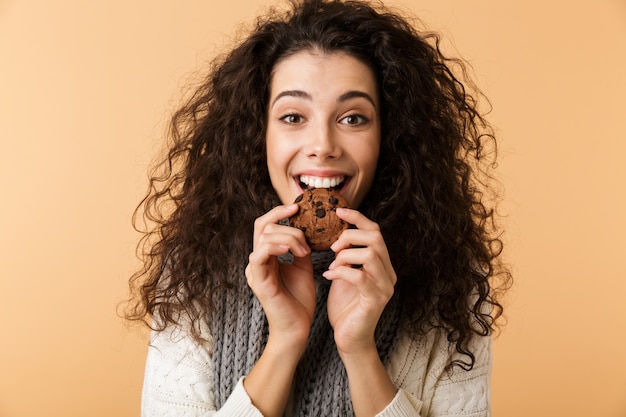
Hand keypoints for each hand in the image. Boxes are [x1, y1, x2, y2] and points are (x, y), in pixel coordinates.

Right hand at [245, 204, 315, 350]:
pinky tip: (293, 249)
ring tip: (305, 250)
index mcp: (266, 257)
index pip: (265, 225)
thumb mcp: (303, 268)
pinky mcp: (259, 281)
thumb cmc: (300, 302)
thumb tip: (307, 230)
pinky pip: (259, 255)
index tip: (297, 208)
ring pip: (263, 237)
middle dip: (284, 222)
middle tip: (304, 230)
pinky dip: (276, 246)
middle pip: (261, 226)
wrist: (298, 329)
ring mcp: (256, 271)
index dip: (278, 213)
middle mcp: (257, 262)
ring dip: (288, 237)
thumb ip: (301, 249)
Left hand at [323, 208, 396, 355]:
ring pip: (370, 254)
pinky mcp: (375, 300)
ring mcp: (384, 287)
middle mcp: (388, 274)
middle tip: (333, 245)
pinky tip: (329, 277)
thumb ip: (346, 255)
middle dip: (351, 235)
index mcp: (383, 265)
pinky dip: (341, 272)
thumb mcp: (345, 274)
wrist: (349, 339)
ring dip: (345, 254)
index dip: (358, 218)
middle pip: (376, 239)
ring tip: (332, 264)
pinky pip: (359, 276)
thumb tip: (336, 233)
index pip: (376, 231)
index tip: (338, 211)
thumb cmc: (345, 306)